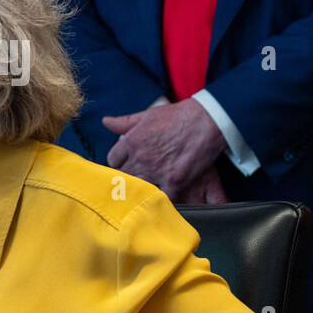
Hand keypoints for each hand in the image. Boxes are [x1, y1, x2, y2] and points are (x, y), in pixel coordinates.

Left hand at [103, 99, 227, 201]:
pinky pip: (161, 197)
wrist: (206, 121)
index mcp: (132, 141)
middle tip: (137, 177)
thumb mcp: (148, 114)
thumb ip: (125, 121)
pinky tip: (162, 196)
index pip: (113, 160)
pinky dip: (161, 198)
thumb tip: (106, 121)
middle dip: (129, 176)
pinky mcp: (174, 181)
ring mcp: (156, 171)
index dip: (120, 162)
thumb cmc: (179, 116)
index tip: (127, 163)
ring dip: (142, 188)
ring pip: (139, 188)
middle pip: (124, 176)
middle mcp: (140, 158)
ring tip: (147, 188)